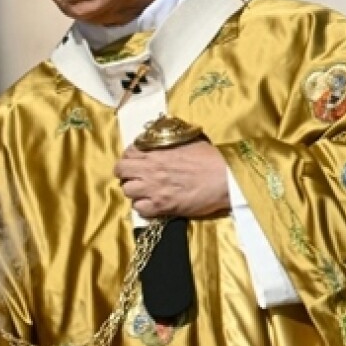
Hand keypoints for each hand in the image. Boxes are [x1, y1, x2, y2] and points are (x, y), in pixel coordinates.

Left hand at [114, 140, 229, 218]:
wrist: (224, 178)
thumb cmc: (210, 158)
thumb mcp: (187, 140)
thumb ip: (170, 138)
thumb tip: (161, 136)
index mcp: (156, 151)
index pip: (128, 152)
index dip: (130, 157)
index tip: (136, 161)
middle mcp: (150, 169)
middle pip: (121, 171)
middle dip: (125, 173)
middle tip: (135, 176)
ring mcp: (154, 189)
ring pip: (127, 191)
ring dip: (134, 191)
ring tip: (144, 191)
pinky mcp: (161, 206)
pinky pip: (139, 209)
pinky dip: (143, 207)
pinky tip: (152, 204)